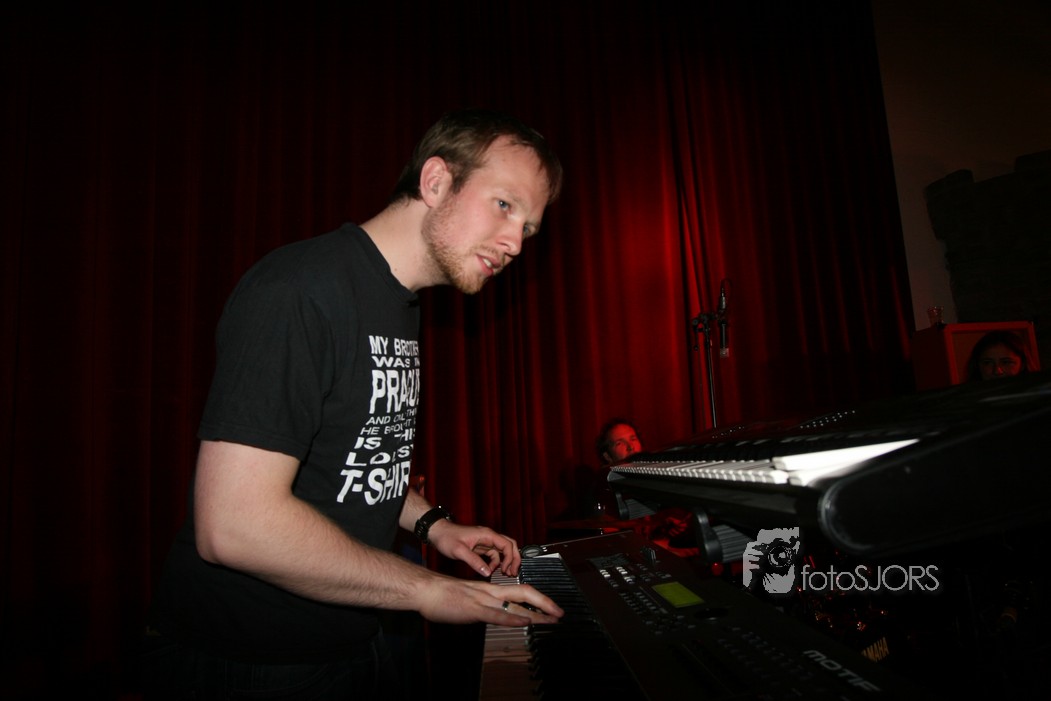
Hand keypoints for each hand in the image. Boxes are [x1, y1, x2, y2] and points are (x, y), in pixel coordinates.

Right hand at [416, 577, 562, 626]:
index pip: (520, 591)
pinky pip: (497, 614)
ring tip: (551, 620)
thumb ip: (485, 606)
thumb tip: (496, 614)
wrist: (427, 589)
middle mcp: (491, 592)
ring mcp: (483, 600)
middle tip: (560, 613)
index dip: (538, 599)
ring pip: (515, 604)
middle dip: (545, 603)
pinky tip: (524, 622)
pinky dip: (513, 619)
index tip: (550, 608)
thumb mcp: (470, 599)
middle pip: (525, 593)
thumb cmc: (444, 595)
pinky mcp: (474, 609)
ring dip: (536, 614)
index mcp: (490, 590)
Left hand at [425, 520, 521, 576]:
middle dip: (514, 559)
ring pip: (502, 550)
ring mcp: (485, 541)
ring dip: (505, 562)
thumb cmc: (446, 537)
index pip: (507, 544)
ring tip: (505, 574)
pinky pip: (493, 554)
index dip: (510, 558)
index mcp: (486, 535)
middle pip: (509, 545)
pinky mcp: (480, 547)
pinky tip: (491, 570)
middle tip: (514, 572)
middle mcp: (488, 537)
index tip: (507, 570)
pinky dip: (496, 562)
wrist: (437, 533)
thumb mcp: (459, 551)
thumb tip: (487, 572)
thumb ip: (474, 562)